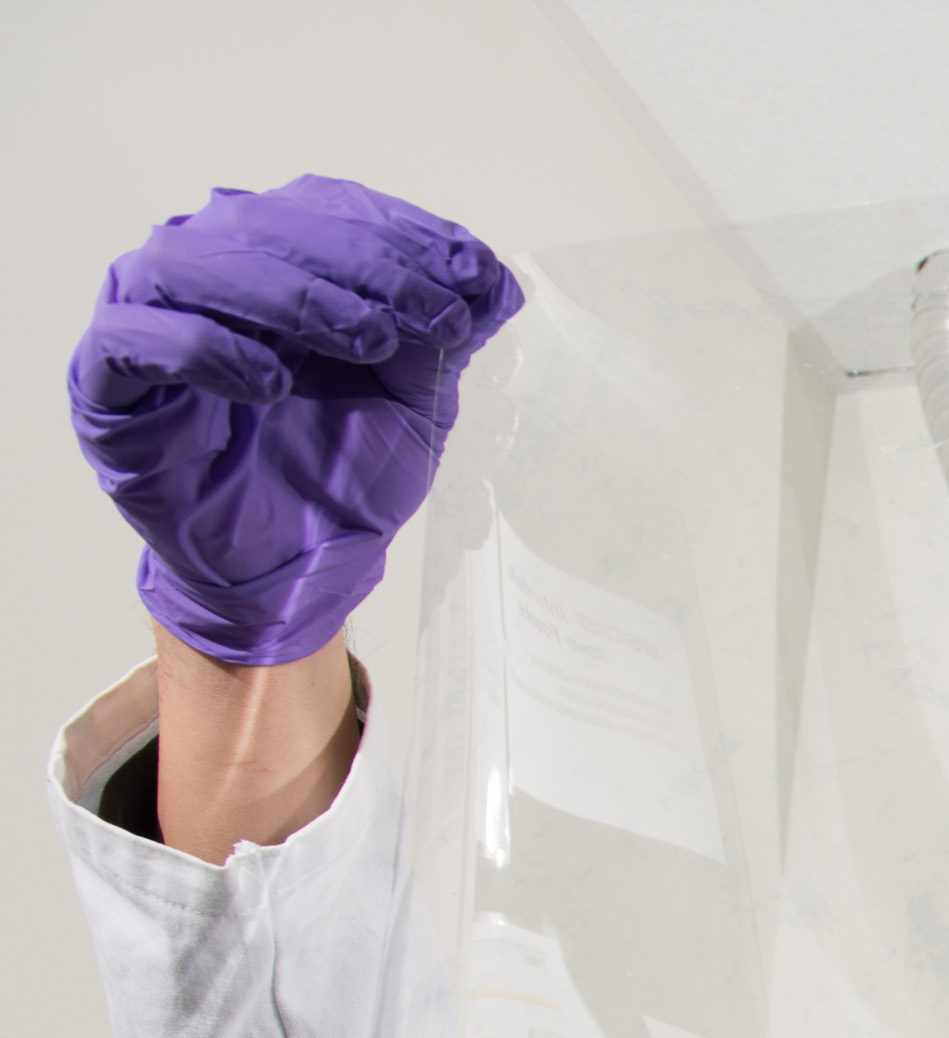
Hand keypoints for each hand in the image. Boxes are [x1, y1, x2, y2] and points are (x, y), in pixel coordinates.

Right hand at [71, 177, 521, 667]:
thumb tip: (494, 274)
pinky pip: (133, 341)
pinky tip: (270, 382)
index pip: (323, 210)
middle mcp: (203, 275)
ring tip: (365, 340)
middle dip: (361, 263)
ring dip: (290, 293)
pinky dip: (203, 348)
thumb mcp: (417, 402)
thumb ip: (444, 337)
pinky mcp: (108, 386)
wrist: (300, 570)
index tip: (469, 270)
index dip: (397, 230)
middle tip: (431, 312)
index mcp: (274, 264)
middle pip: (261, 225)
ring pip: (190, 263)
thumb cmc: (343, 476)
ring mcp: (146, 322)